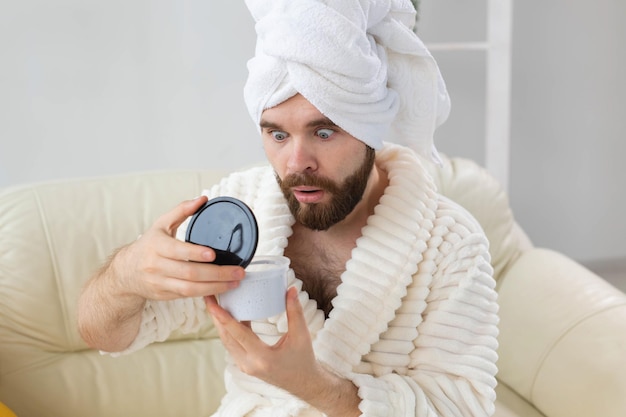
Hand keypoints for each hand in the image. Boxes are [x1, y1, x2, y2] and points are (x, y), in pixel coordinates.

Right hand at [113, 196, 245, 300]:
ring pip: (191, 289)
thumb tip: (203, 199)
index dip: (195, 253)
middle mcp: (157, 266)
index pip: (177, 251)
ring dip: (216, 287)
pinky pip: (188, 296)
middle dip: (217, 274)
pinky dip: (207, 293)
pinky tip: (222, 288)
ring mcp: (161, 283)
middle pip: (189, 273)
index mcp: (157, 246)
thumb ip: (182, 210)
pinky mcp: (165, 295)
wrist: (126, 272)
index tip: (213, 253)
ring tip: (235, 282)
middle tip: (238, 271)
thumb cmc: (149, 245)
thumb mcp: (161, 225)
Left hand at [207, 288, 359, 415]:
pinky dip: (229, 330)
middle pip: (226, 337)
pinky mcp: (245, 364)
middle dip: (216, 316)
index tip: (213, 303)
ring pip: (226, 341)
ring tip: (216, 303)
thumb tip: (290, 289)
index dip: (223, 317)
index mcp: (262, 357)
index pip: (237, 334)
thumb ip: (295, 311)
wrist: (304, 383)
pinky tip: (231, 315)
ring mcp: (245, 366)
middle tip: (210, 296)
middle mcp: (249, 363)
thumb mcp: (301, 335)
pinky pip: (232, 345)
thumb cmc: (303, 360)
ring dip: (220, 322)